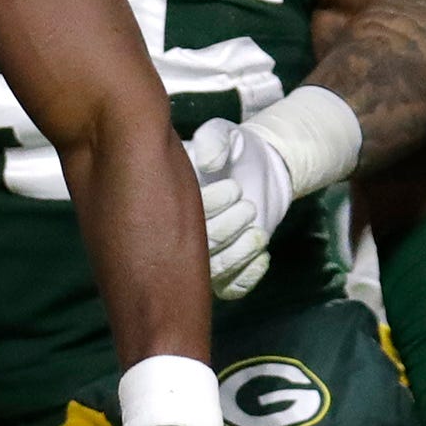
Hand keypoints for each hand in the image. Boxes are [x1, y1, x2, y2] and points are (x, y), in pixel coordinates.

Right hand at [185, 117, 289, 299]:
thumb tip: (207, 166)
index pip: (180, 216)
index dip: (211, 206)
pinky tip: (262, 256)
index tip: (234, 188)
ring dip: (240, 253)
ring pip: (214, 271)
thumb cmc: (231, 151)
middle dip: (227, 228)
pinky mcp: (223, 273)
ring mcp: (198, 258)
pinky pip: (230, 290)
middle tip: (248, 207)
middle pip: (196, 248)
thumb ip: (213, 142)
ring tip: (257, 231)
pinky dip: (248, 276)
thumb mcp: (222, 136)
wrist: (258, 170)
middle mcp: (174, 235)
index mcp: (164, 201)